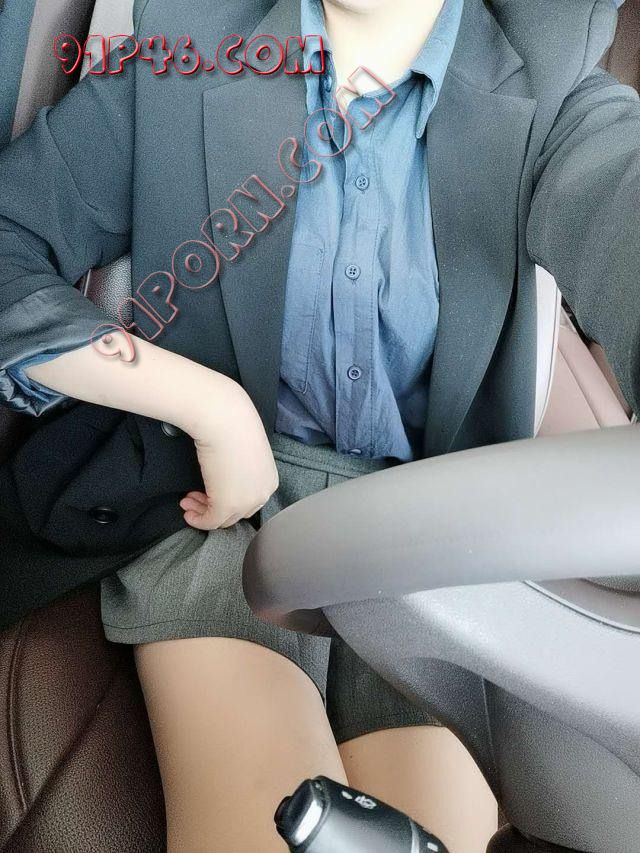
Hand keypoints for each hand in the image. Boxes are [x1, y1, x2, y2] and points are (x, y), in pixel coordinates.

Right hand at [179, 379, 278, 529]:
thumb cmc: (233, 427)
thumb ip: (241, 471)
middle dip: (213, 507)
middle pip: (237, 513)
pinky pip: (211, 521)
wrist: (225, 420)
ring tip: (187, 502)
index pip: (249, 502)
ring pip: (223, 519)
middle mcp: (262, 494)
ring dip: (202, 513)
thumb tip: (226, 476)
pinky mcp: (227, 505)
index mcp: (269, 481)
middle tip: (193, 498)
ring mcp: (246, 502)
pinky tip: (187, 513)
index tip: (208, 492)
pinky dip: (197, 520)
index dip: (227, 500)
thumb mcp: (245, 453)